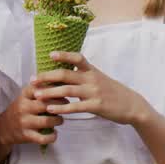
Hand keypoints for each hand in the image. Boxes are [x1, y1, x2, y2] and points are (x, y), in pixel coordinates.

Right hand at [0, 79, 60, 146]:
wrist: (4, 128)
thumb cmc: (20, 109)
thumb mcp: (25, 97)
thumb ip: (39, 90)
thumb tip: (61, 82)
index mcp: (24, 95)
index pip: (40, 89)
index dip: (54, 89)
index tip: (63, 90)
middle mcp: (23, 107)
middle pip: (45, 104)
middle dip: (59, 105)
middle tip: (66, 105)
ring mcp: (24, 122)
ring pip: (47, 121)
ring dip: (58, 120)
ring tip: (60, 119)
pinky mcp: (26, 136)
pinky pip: (43, 138)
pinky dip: (52, 137)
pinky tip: (55, 134)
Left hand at [34, 51, 149, 125]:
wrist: (132, 105)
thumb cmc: (113, 92)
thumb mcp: (99, 78)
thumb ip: (84, 75)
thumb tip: (66, 71)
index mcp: (92, 70)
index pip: (77, 58)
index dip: (63, 55)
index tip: (49, 55)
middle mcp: (91, 79)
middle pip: (65, 74)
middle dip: (47, 77)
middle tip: (32, 80)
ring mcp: (94, 92)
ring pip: (67, 90)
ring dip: (50, 92)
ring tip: (36, 95)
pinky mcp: (96, 106)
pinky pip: (76, 106)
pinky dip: (62, 107)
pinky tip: (51, 108)